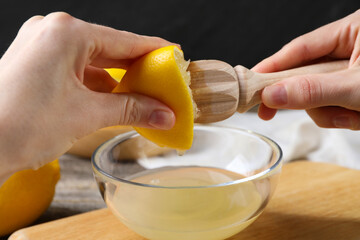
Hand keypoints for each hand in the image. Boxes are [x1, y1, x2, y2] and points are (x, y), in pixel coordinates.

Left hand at [0, 12, 175, 178]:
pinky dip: (98, 87)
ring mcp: (42, 49)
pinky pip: (77, 72)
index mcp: (65, 34)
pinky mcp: (37, 66)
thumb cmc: (20, 126)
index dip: (154, 50)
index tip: (175, 56)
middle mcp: (52, 34)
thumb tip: (163, 113)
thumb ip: (131, 109)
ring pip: (93, 63)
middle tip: (163, 83)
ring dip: (118, 82)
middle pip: (110, 50)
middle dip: (137, 70)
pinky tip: (115, 101)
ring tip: (143, 98)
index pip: (125, 40)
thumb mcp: (87, 115)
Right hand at [253, 10, 359, 129]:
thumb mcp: (357, 87)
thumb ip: (314, 91)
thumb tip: (273, 94)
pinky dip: (343, 116)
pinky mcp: (354, 90)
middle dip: (311, 100)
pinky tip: (358, 116)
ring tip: (355, 115)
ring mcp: (352, 71)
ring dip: (332, 112)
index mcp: (352, 31)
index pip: (300, 48)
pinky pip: (333, 104)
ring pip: (319, 95)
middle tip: (294, 112)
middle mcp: (350, 49)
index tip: (252, 84)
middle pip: (307, 76)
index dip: (273, 67)